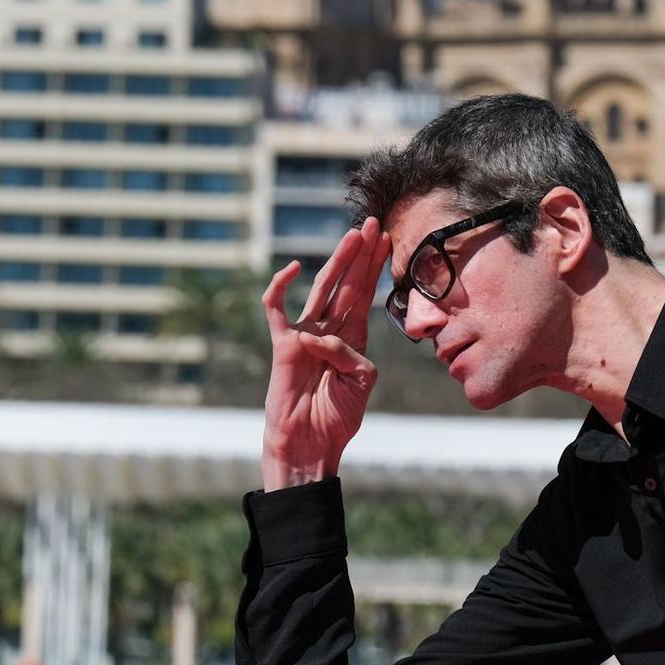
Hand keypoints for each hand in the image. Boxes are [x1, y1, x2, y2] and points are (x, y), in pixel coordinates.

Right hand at [259, 217, 390, 490]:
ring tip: (353, 236)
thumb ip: (351, 355)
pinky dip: (281, 287)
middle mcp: (330, 329)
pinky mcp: (283, 344)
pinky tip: (294, 269)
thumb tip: (322, 338)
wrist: (310, 441)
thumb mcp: (361, 383)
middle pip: (348, 282)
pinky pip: (277, 309)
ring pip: (322, 288)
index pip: (365, 292)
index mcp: (354, 337)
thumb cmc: (336, 416)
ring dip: (338, 261)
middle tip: (372, 223)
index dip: (375, 266)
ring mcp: (306, 333)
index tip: (387, 238)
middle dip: (361, 254)